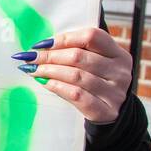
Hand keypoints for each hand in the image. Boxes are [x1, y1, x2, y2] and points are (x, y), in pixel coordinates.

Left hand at [15, 27, 131, 123]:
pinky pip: (76, 95)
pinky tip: (44, 82)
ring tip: (33, 70)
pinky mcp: (105, 110)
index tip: (42, 43)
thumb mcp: (97, 63)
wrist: (114, 113)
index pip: (91, 36)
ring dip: (49, 71)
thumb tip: (43, 46)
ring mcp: (115, 92)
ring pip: (75, 76)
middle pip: (78, 57)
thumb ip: (78, 51)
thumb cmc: (99, 82)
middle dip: (49, 56)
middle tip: (30, 58)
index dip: (64, 38)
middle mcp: (120, 72)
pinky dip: (56, 86)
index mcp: (119, 54)